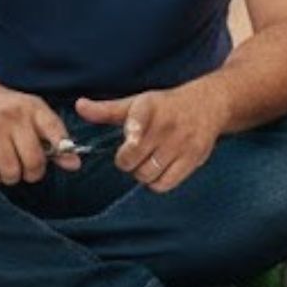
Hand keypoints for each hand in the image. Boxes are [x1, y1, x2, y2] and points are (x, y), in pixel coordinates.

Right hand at [0, 79, 77, 185]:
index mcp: (33, 108)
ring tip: (7, 166)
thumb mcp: (32, 114)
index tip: (68, 161)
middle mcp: (13, 115)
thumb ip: (54, 138)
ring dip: (10, 177)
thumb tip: (74, 164)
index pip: (55, 131)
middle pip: (33, 161)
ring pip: (10, 172)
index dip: (64, 150)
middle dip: (33, 173)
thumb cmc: (5, 109)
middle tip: (27, 170)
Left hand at [76, 81, 229, 194]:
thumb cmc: (164, 106)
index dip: (130, 137)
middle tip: (133, 153)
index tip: (130, 140)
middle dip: (127, 161)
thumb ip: (106, 110)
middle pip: (132, 159)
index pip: (135, 125)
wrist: (207, 105)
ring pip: (146, 174)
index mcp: (149, 108)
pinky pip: (165, 184)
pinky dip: (156, 182)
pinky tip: (157, 170)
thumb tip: (79, 106)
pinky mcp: (193, 159)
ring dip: (141, 173)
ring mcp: (181, 144)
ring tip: (146, 161)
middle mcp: (166, 125)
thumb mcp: (136, 103)